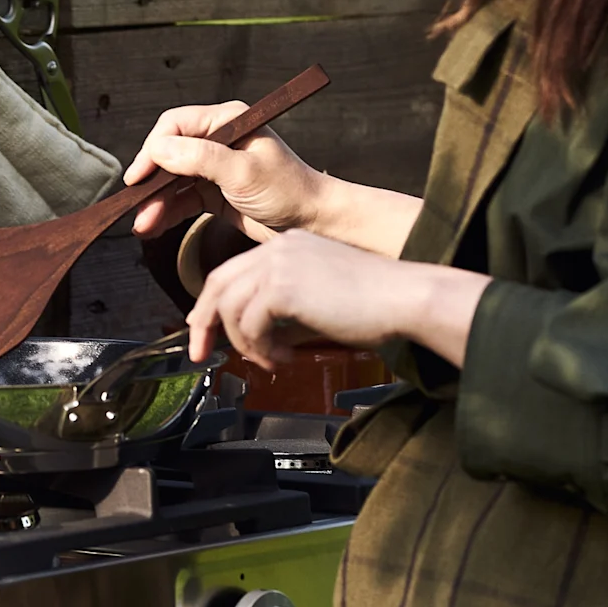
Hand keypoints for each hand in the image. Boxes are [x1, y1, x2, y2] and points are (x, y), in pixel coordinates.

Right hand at [123, 104, 321, 240]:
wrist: (314, 223)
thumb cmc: (290, 190)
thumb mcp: (243, 172)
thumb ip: (201, 158)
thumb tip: (160, 149)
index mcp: (229, 122)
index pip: (176, 126)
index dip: (153, 149)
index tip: (140, 175)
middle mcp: (219, 141)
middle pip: (169, 154)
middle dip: (151, 181)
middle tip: (136, 203)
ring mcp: (215, 168)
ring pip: (172, 180)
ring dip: (156, 202)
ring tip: (143, 224)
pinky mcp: (215, 193)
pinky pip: (182, 200)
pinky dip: (166, 212)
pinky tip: (153, 226)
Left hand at [186, 231, 490, 371]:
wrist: (406, 298)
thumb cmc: (376, 305)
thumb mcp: (319, 302)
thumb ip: (284, 313)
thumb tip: (256, 340)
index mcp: (287, 246)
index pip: (232, 272)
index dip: (212, 306)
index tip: (207, 335)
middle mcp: (278, 248)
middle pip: (218, 284)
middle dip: (204, 323)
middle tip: (201, 355)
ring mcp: (279, 263)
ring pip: (230, 307)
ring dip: (243, 342)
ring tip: (269, 360)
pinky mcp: (284, 286)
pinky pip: (250, 323)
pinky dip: (259, 348)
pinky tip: (283, 358)